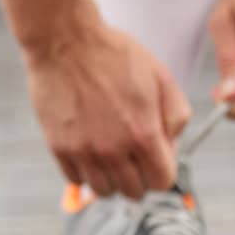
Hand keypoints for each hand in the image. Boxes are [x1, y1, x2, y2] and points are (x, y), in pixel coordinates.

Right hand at [24, 20, 191, 198]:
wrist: (65, 43)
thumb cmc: (113, 55)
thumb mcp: (162, 77)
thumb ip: (176, 116)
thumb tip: (171, 145)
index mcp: (143, 132)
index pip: (162, 181)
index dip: (163, 172)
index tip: (157, 160)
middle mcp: (112, 149)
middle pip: (133, 192)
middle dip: (139, 178)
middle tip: (133, 158)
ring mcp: (82, 151)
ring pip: (104, 192)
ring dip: (111, 179)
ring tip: (110, 157)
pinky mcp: (58, 147)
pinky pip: (75, 180)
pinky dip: (85, 172)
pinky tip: (89, 152)